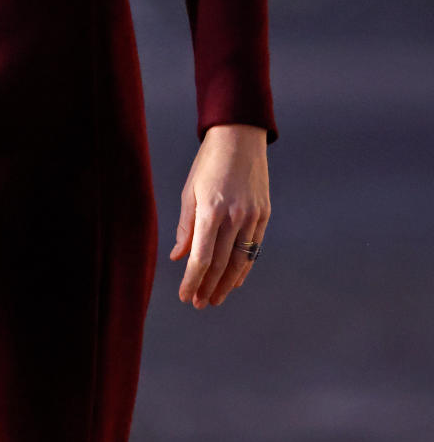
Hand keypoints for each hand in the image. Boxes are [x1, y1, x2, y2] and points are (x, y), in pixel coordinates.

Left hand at [169, 124, 269, 308]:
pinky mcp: (264, 215)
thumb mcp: (190, 191)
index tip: (185, 296)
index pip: (201, 257)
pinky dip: (243, 268)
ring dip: (226, 284)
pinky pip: (253, 249)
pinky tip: (234, 281)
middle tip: (198, 303)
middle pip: (221, 264)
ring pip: (239, 261)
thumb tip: (178, 257)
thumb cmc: (208, 163)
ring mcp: (252, 216)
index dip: (192, 280)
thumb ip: (185, 227)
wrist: (239, 138)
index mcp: (211, 210)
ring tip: (214, 299)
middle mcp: (234, 216)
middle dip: (208, 287)